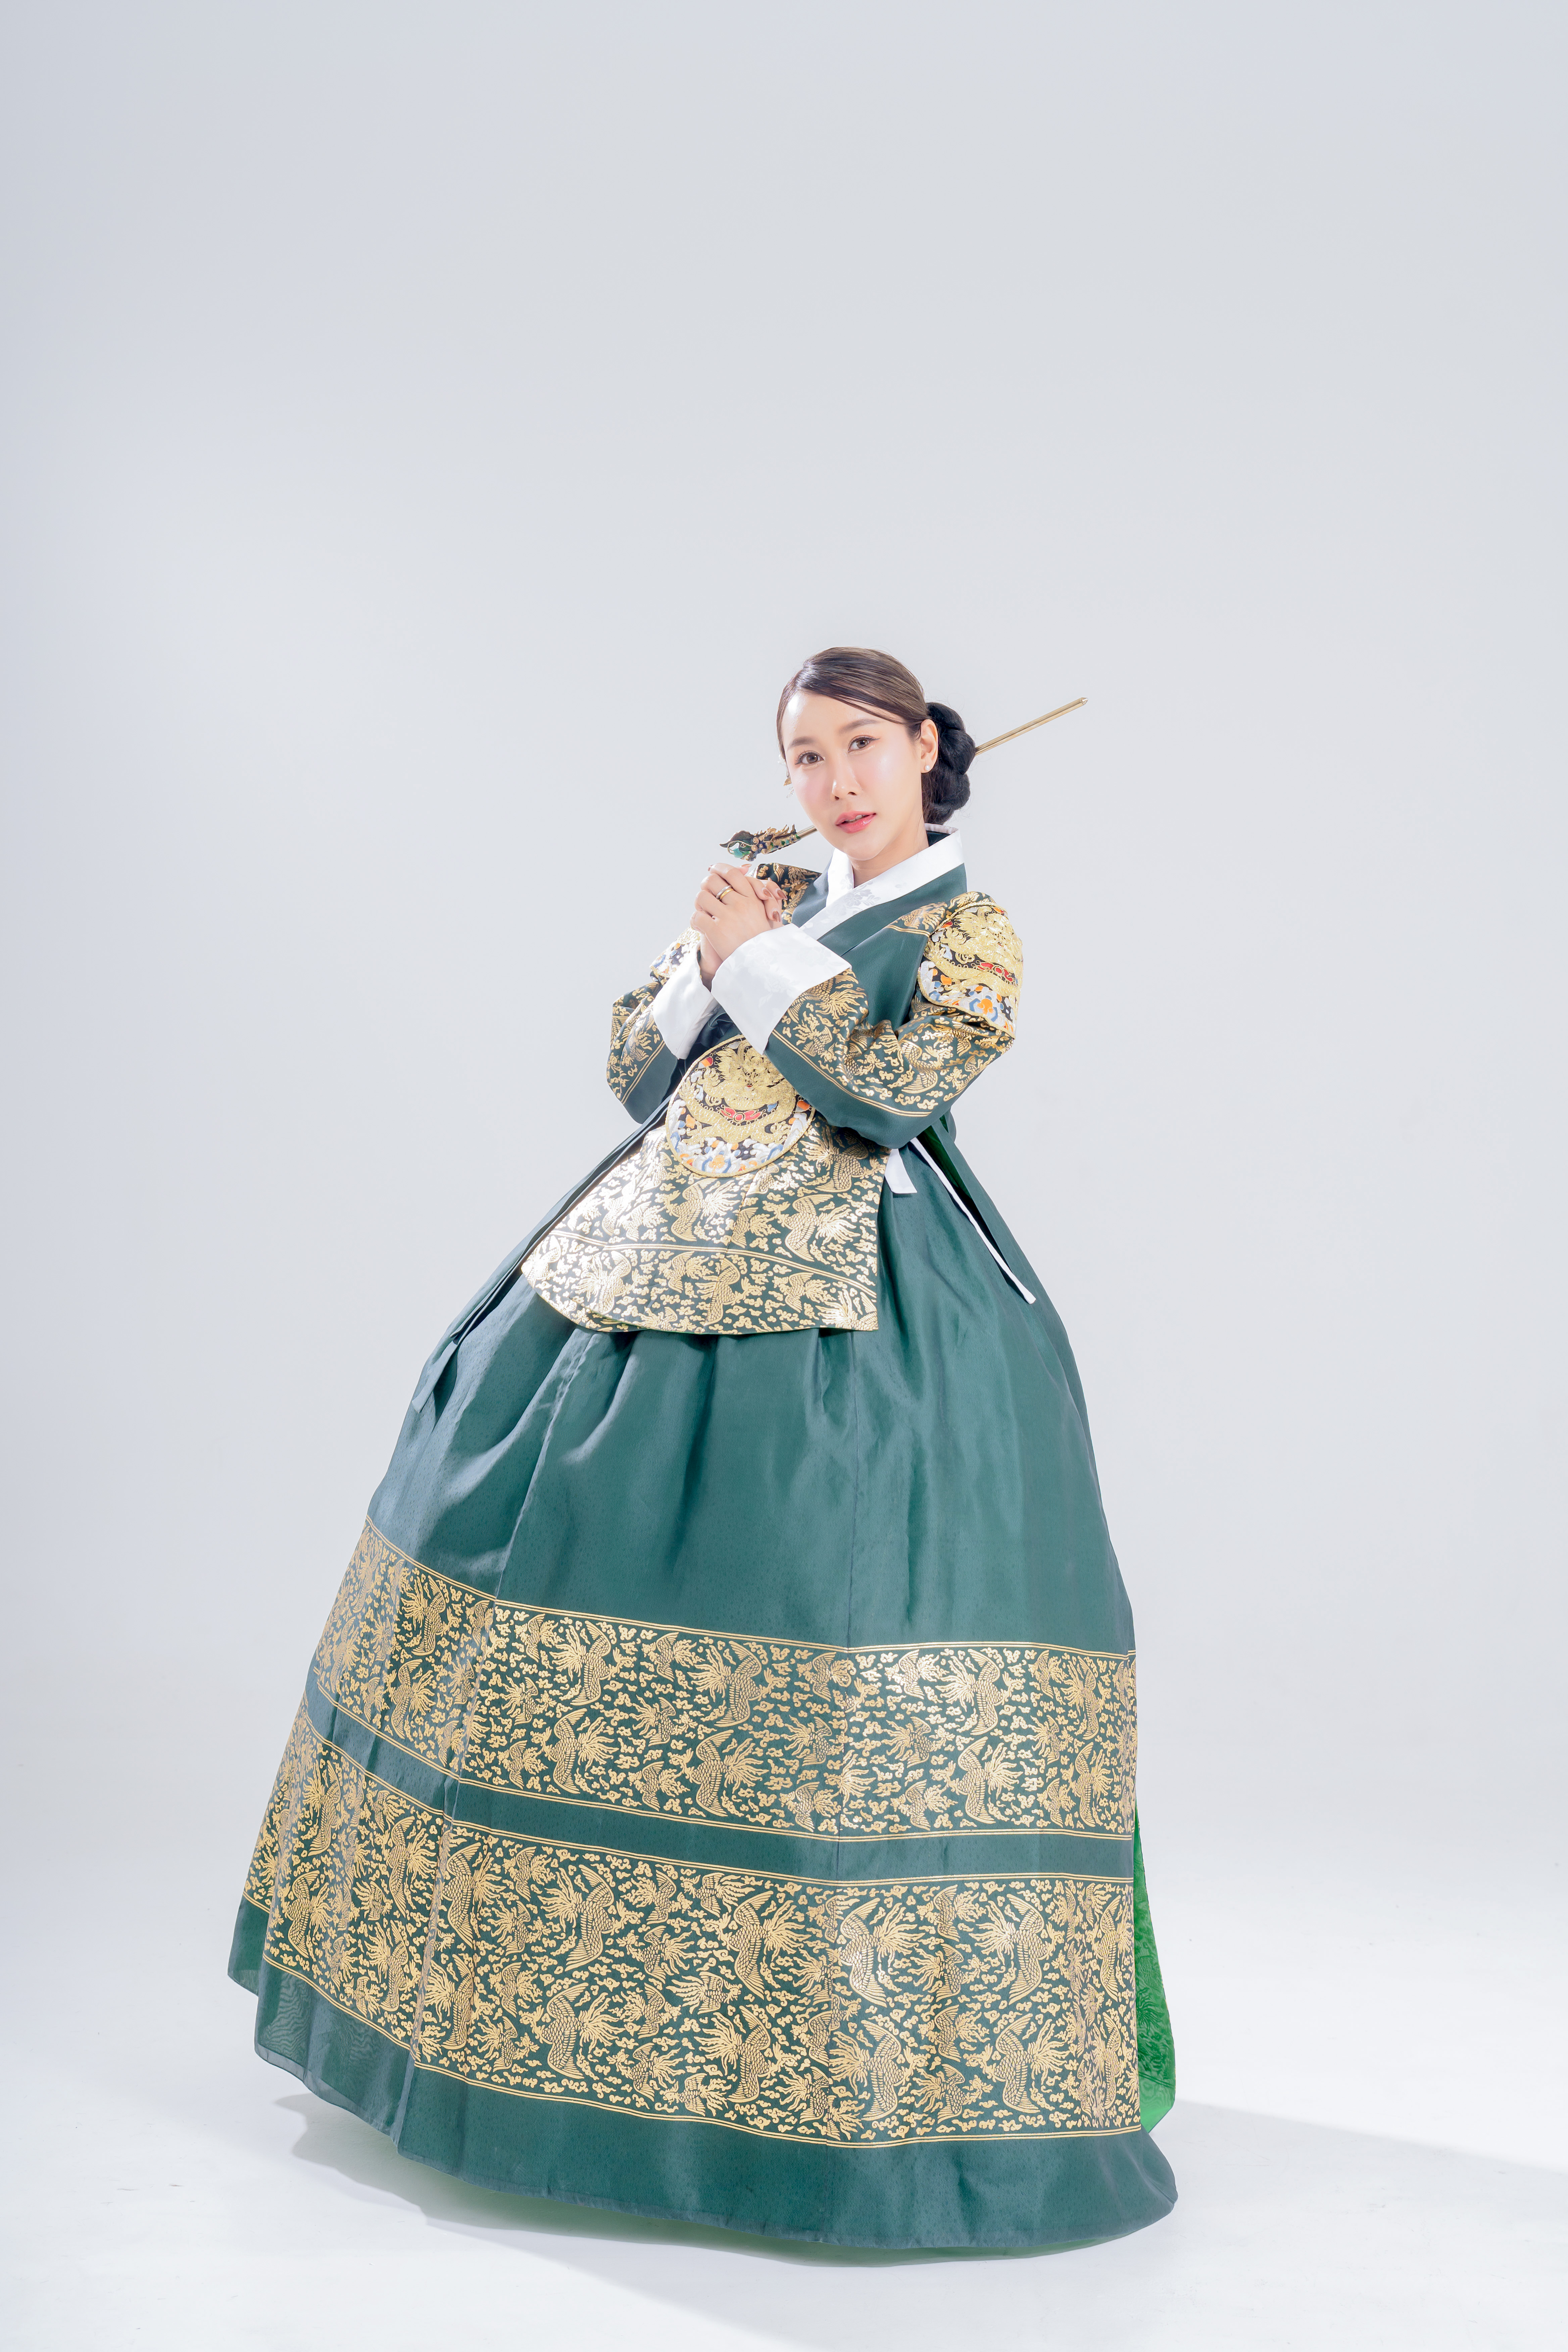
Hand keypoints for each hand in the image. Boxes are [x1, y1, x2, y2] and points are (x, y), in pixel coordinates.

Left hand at [692, 864, 782, 980]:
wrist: (762, 966)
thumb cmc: (762, 940)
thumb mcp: (766, 913)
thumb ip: (756, 891)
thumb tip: (743, 867)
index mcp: (753, 899)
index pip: (732, 873)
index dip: (720, 869)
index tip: (713, 870)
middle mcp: (741, 904)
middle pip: (712, 881)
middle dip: (706, 886)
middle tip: (707, 895)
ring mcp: (728, 917)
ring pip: (701, 896)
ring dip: (700, 904)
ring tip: (705, 913)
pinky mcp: (716, 930)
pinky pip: (697, 916)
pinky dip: (695, 921)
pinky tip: (701, 927)